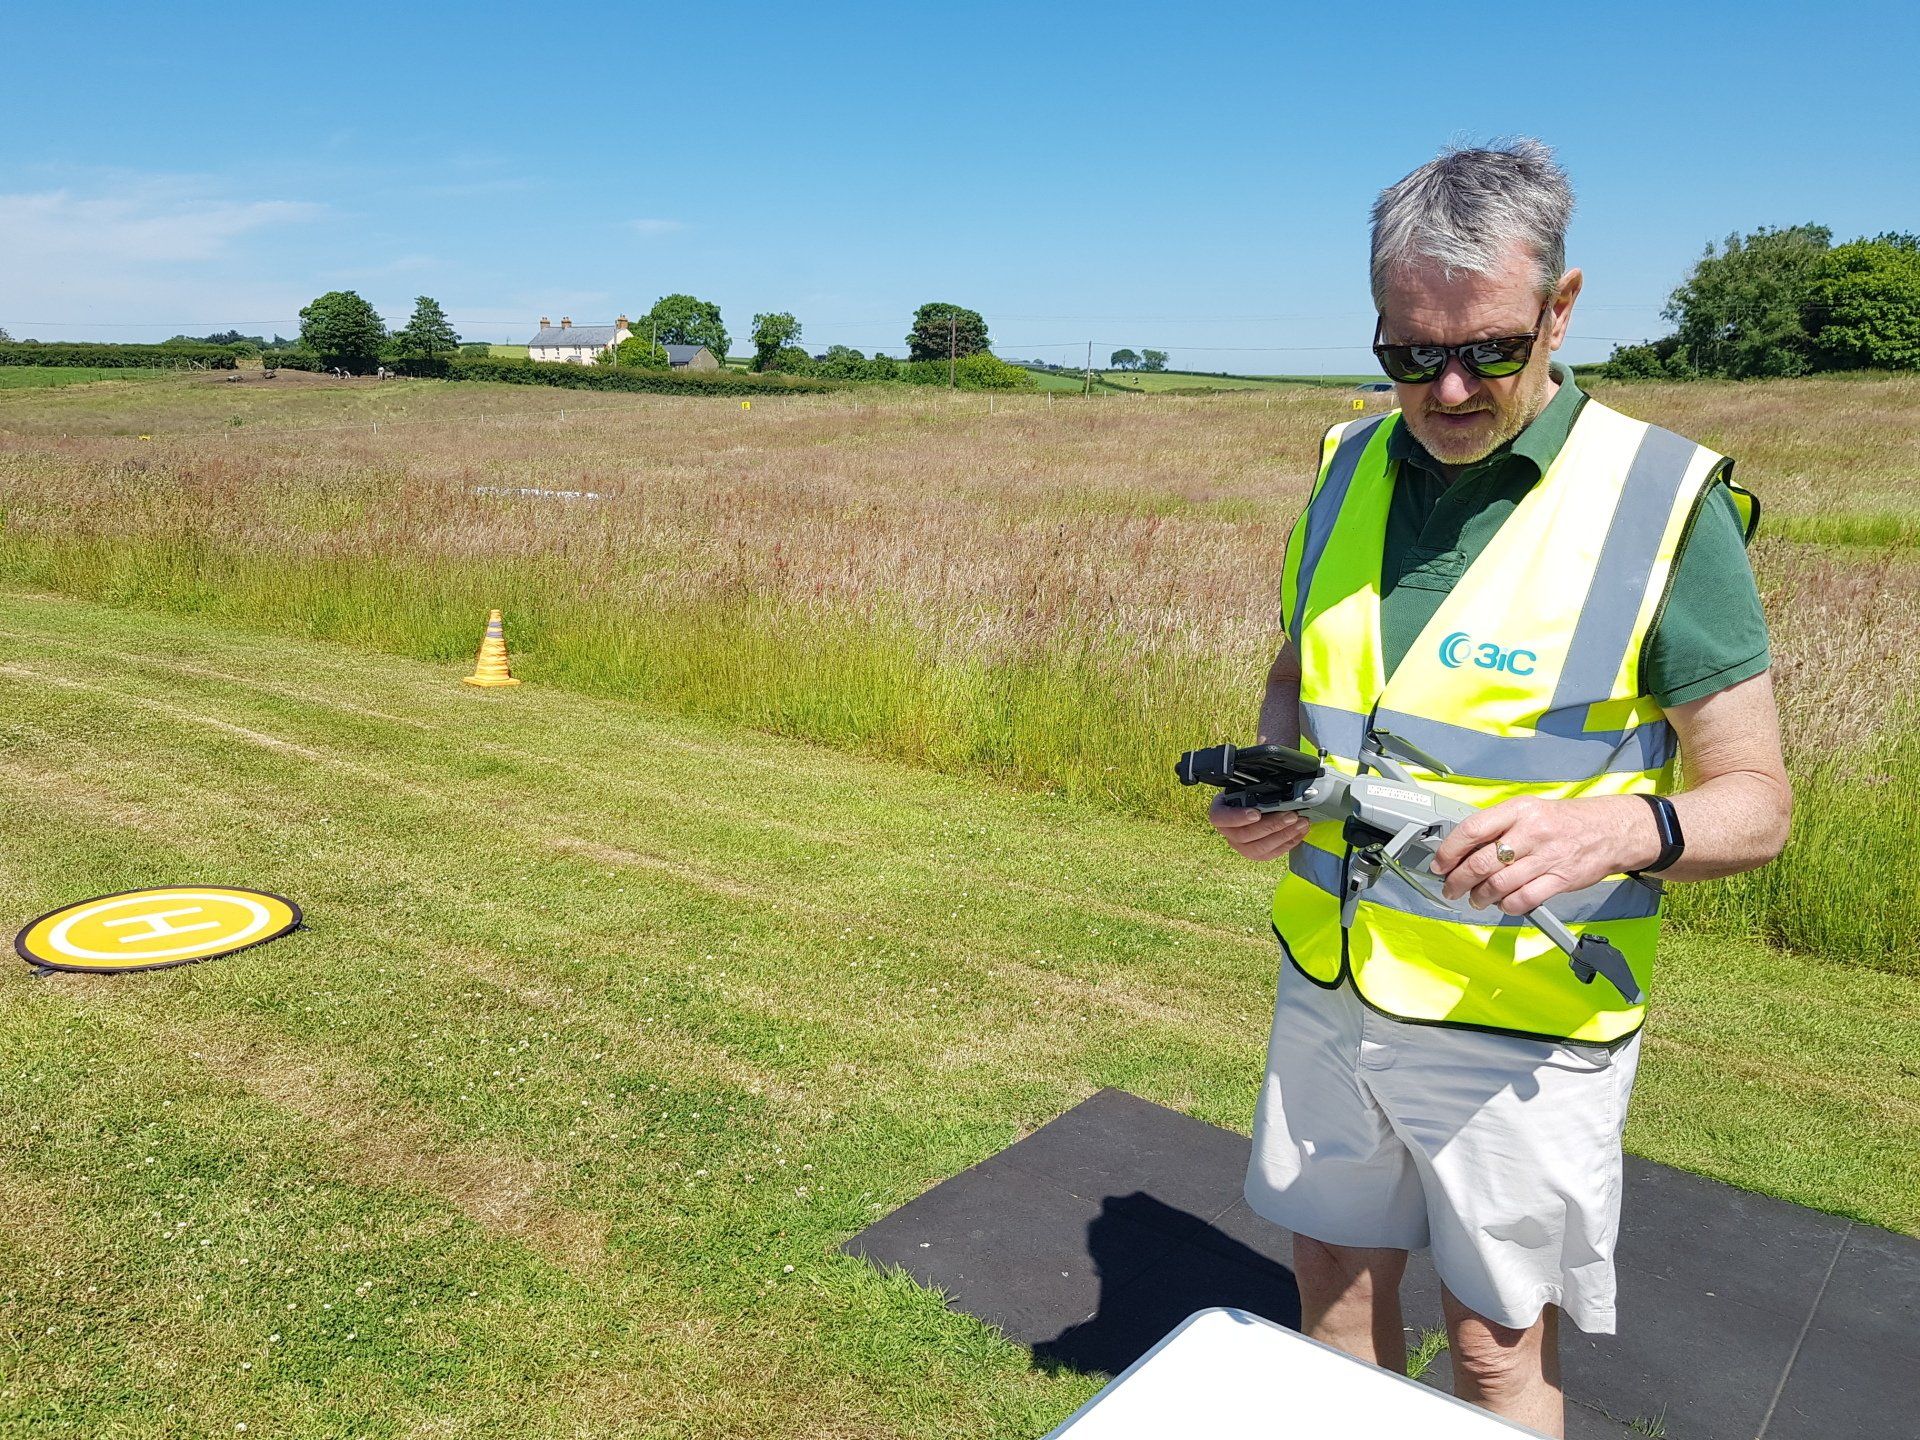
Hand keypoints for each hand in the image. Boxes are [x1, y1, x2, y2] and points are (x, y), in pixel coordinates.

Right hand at [1209, 795, 1310, 860]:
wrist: (1249, 805)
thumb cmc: (1246, 794)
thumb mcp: (1246, 786)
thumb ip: (1254, 787)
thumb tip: (1275, 786)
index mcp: (1220, 813)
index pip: (1220, 818)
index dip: (1238, 817)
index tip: (1256, 813)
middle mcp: (1227, 832)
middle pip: (1245, 835)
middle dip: (1272, 825)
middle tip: (1291, 815)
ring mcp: (1240, 845)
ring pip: (1259, 848)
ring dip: (1283, 836)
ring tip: (1300, 823)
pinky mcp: (1254, 854)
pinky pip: (1270, 854)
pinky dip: (1288, 843)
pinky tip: (1299, 832)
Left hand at [1428, 795, 1660, 914]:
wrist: (1612, 829)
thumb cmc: (1564, 821)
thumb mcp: (1529, 811)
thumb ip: (1498, 827)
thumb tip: (1462, 848)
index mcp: (1518, 810)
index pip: (1472, 830)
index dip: (1449, 851)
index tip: (1439, 864)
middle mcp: (1531, 831)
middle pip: (1482, 862)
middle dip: (1458, 880)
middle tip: (1451, 888)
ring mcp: (1547, 856)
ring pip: (1500, 884)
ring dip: (1480, 896)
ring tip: (1476, 899)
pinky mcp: (1562, 879)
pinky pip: (1525, 899)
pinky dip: (1507, 906)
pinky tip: (1503, 904)